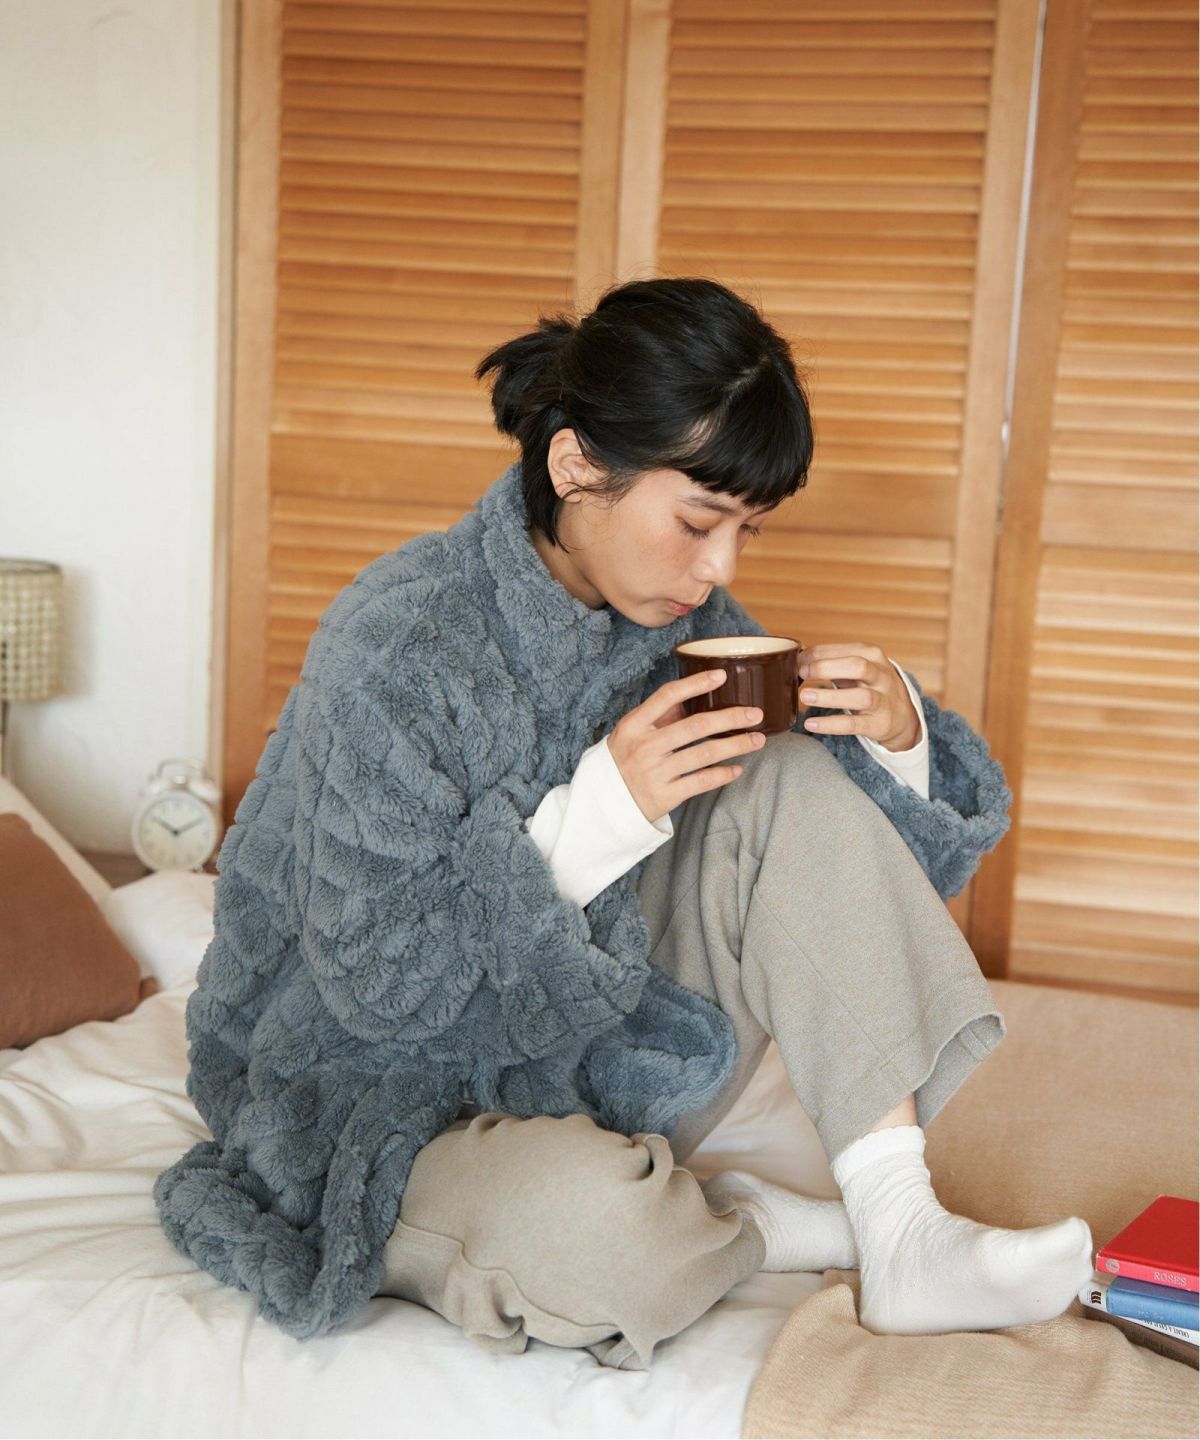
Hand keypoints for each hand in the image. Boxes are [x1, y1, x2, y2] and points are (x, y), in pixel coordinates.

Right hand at [606, 670, 766, 823]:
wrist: (604, 804)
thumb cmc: (624, 760)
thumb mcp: (631, 733)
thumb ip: (659, 715)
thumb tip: (693, 695)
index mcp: (634, 725)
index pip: (667, 696)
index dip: (695, 684)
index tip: (721, 676)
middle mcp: (646, 746)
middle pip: (695, 726)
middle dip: (730, 718)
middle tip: (755, 714)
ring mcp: (656, 772)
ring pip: (704, 754)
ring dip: (736, 745)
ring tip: (757, 739)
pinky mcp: (665, 796)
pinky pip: (701, 782)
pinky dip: (723, 774)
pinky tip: (738, 768)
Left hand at [798, 643, 920, 751]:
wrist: (902, 715)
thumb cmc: (870, 685)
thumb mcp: (856, 668)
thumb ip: (832, 661)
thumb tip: (797, 657)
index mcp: (873, 655)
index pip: (844, 650)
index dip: (818, 654)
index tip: (796, 662)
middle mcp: (881, 676)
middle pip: (857, 666)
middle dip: (826, 668)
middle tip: (801, 673)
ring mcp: (882, 700)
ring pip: (859, 696)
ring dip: (830, 696)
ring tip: (805, 696)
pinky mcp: (878, 723)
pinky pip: (854, 724)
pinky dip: (831, 724)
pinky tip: (811, 724)